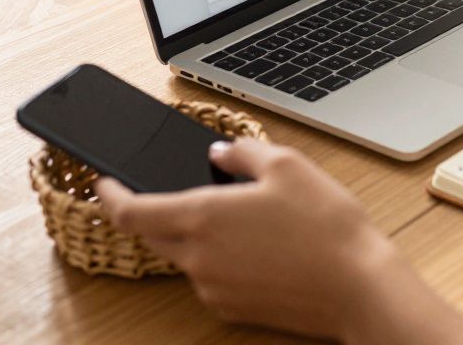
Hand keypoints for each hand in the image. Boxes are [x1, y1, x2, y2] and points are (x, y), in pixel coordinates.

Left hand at [96, 140, 462, 343]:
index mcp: (201, 216)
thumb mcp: (289, 166)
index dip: (110, 193)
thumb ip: (243, 152)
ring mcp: (212, 288)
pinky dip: (220, 259)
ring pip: (185, 255)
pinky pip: (211, 278)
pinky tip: (261, 247)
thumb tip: (221, 153)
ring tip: (248, 218)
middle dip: (156, 211)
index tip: (104, 181)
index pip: (130, 210)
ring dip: (198, 235)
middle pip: (153, 234)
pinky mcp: (232, 309)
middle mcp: (197, 257)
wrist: (358, 287)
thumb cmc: (326, 225)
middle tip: (185, 190)